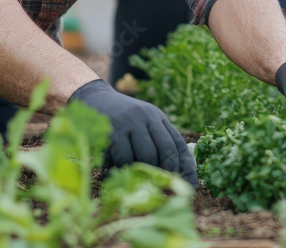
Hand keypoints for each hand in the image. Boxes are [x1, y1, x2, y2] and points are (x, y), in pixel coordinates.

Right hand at [68, 79, 196, 186]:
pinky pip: (125, 156)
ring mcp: (131, 122)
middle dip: (169, 172)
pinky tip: (123, 175)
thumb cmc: (119, 117)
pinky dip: (125, 169)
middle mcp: (148, 117)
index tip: (193, 184)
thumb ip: (155, 139)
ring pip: (147, 155)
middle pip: (166, 150)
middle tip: (167, 189)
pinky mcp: (114, 130)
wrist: (92, 97)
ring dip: (146, 173)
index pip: (178, 143)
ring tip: (144, 184)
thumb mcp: (142, 121)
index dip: (187, 166)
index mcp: (158, 117)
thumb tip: (172, 172)